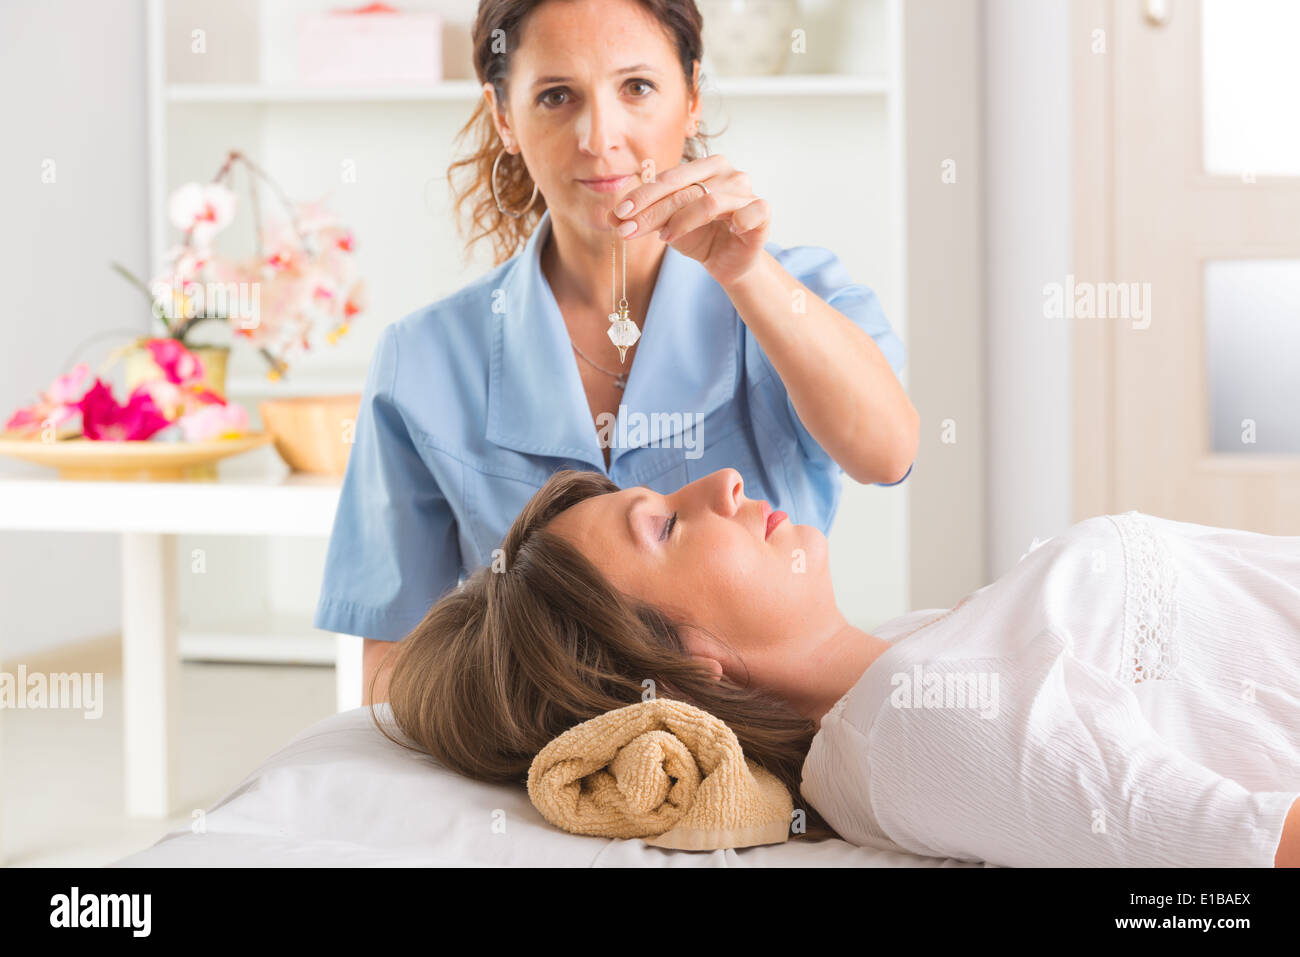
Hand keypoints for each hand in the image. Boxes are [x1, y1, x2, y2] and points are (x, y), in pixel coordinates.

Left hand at [606, 155, 770, 286]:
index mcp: (704, 168)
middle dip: (652, 210)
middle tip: (627, 229)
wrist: (727, 262)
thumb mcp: (666, 227)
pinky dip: (738, 220)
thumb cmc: (699, 236)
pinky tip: (728, 230)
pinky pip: (751, 211)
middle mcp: (727, 173)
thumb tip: (610, 217)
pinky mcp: (762, 212)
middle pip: (685, 188)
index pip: (669, 178)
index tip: (618, 214)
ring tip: (665, 238)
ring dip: (682, 221)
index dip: (642, 196)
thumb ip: (643, 217)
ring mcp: (746, 191)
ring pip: (709, 201)